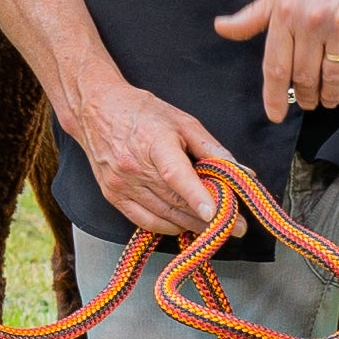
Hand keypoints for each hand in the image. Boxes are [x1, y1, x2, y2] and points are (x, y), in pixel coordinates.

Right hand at [65, 79, 243, 240]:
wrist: (97, 111)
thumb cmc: (143, 113)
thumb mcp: (183, 122)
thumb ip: (212, 149)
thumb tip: (242, 173)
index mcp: (154, 142)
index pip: (175, 174)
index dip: (196, 196)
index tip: (215, 213)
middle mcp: (134, 166)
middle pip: (175, 201)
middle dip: (208, 218)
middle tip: (235, 228)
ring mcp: (121, 184)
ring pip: (163, 215)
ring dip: (191, 225)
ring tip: (214, 227)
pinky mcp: (113, 196)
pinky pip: (144, 221)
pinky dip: (167, 227)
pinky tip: (183, 224)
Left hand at [214, 0, 338, 125]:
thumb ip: (254, 15)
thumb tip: (221, 28)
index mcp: (286, 11)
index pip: (275, 66)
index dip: (273, 96)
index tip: (275, 116)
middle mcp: (312, 20)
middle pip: (304, 76)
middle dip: (305, 96)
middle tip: (308, 102)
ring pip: (333, 77)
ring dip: (330, 96)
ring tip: (329, 100)